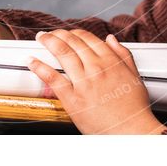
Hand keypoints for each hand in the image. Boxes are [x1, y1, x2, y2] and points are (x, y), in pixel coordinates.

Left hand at [27, 29, 165, 134]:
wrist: (132, 132)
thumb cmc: (134, 109)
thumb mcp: (134, 76)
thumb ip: (123, 55)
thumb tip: (111, 39)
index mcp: (110, 61)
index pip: (88, 38)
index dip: (75, 33)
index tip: (69, 34)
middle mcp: (96, 68)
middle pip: (72, 42)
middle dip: (59, 34)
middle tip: (51, 33)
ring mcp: (84, 83)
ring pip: (62, 53)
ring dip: (48, 41)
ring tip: (41, 37)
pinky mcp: (73, 99)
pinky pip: (53, 78)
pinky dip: (40, 67)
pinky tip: (32, 61)